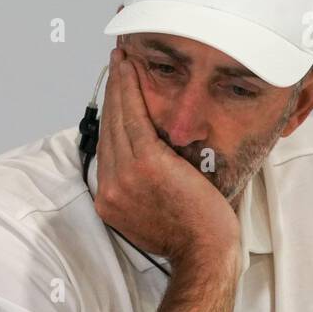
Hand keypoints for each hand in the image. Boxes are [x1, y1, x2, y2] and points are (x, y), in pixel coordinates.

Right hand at [94, 47, 238, 260]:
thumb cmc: (192, 235)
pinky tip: (129, 70)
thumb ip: (142, 188)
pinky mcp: (145, 163)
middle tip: (115, 64)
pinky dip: (129, 90)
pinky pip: (133, 117)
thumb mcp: (155, 213)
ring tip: (122, 60)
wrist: (205, 251)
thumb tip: (148, 167)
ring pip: (117, 118)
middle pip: (108, 128)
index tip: (114, 93)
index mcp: (110, 200)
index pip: (107, 147)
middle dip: (111, 92)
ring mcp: (124, 176)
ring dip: (118, 84)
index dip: (110, 115)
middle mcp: (110, 187)